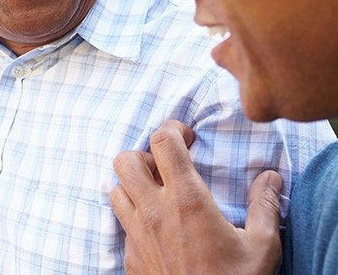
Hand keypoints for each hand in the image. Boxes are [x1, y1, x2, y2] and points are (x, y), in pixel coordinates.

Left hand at [109, 120, 282, 274]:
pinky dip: (132, 214)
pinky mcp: (129, 256)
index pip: (162, 141)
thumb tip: (270, 178)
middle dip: (143, 154)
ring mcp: (136, 234)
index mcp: (185, 200)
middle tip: (166, 165)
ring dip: (132, 184)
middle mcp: (153, 211)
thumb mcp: (261, 247)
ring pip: (115, 189)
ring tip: (156, 192)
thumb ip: (265, 207)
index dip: (172, 129)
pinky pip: (120, 222)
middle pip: (125, 160)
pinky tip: (155, 225)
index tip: (187, 136)